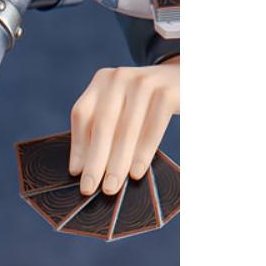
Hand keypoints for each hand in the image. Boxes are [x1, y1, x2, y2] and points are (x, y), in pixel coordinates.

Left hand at [69, 60, 179, 195]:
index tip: (75, 172)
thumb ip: (107, 126)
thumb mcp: (125, 105)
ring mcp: (143, 82)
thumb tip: (84, 167)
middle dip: (94, 161)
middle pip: (101, 125)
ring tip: (111, 187)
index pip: (82, 114)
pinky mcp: (166, 92)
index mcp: (102, 79)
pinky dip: (142, 153)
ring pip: (125, 130)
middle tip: (88, 189)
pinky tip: (135, 173)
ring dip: (117, 163)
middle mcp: (119, 77)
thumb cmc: (151, 102)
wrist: (190, 79)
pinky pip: (151, 129)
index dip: (78, 145)